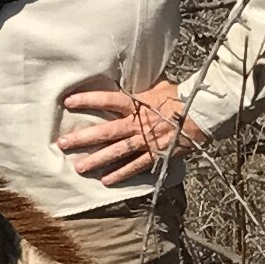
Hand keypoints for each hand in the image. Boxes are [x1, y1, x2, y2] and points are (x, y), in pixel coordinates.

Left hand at [59, 81, 192, 185]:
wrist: (201, 113)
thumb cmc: (179, 97)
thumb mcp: (157, 87)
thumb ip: (139, 90)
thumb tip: (128, 83)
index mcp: (137, 103)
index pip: (108, 99)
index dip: (88, 99)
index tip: (68, 102)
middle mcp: (137, 122)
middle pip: (106, 130)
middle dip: (83, 137)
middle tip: (63, 143)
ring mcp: (146, 140)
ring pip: (117, 151)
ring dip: (97, 160)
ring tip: (79, 167)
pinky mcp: (156, 154)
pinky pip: (136, 166)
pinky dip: (121, 173)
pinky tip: (106, 181)